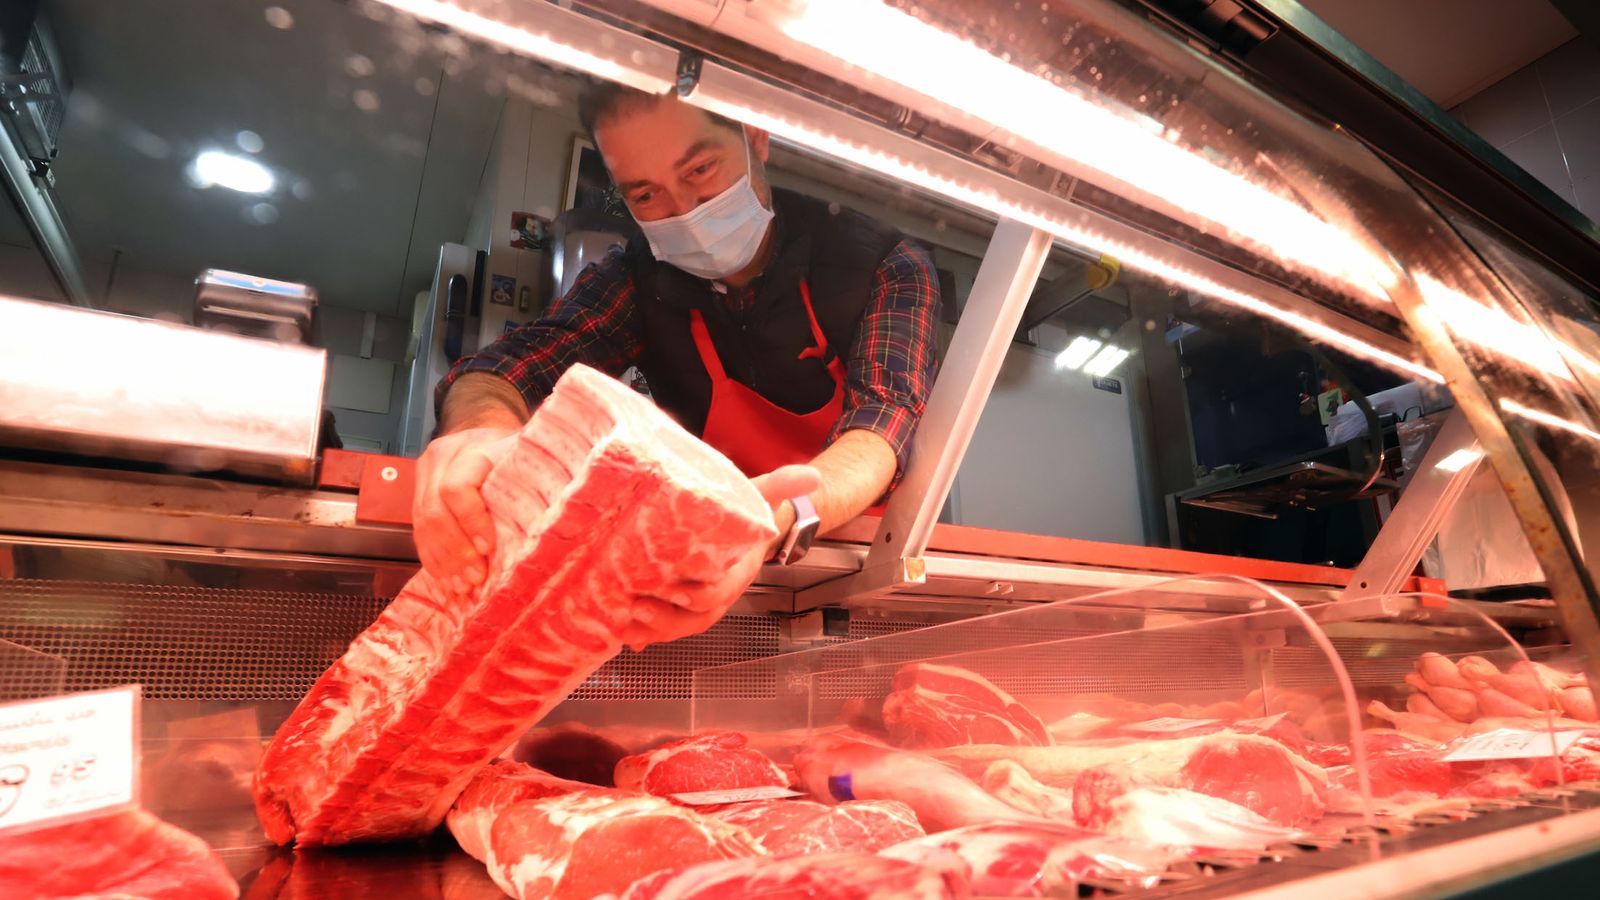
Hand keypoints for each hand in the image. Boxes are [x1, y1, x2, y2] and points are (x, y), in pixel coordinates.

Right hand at [413, 425, 517, 596]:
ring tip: (462, 584)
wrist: (485, 436)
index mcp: (470, 447)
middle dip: (455, 549)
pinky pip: (418, 530)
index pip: (457, 487)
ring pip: (422, 524)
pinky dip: (432, 558)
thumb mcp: (526, 458)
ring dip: (442, 559)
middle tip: (475, 576)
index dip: (470, 521)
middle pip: (435, 511)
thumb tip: (541, 528)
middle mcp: (441, 459)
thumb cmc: (513, 451)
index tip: (487, 547)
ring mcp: (425, 477)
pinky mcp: (417, 494)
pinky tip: (446, 578)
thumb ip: (530, 483)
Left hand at [621, 464, 820, 649]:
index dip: (702, 595)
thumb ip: (783, 485)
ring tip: (623, 623)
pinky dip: (642, 635)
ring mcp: (697, 603)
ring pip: (677, 627)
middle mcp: (717, 594)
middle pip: (695, 618)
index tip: (679, 590)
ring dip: (651, 630)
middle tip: (637, 608)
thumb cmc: (745, 514)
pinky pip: (662, 628)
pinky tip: (622, 635)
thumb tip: (812, 474)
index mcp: (737, 572)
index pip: (721, 592)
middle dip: (667, 619)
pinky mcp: (677, 605)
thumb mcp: (763, 495)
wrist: (740, 530)